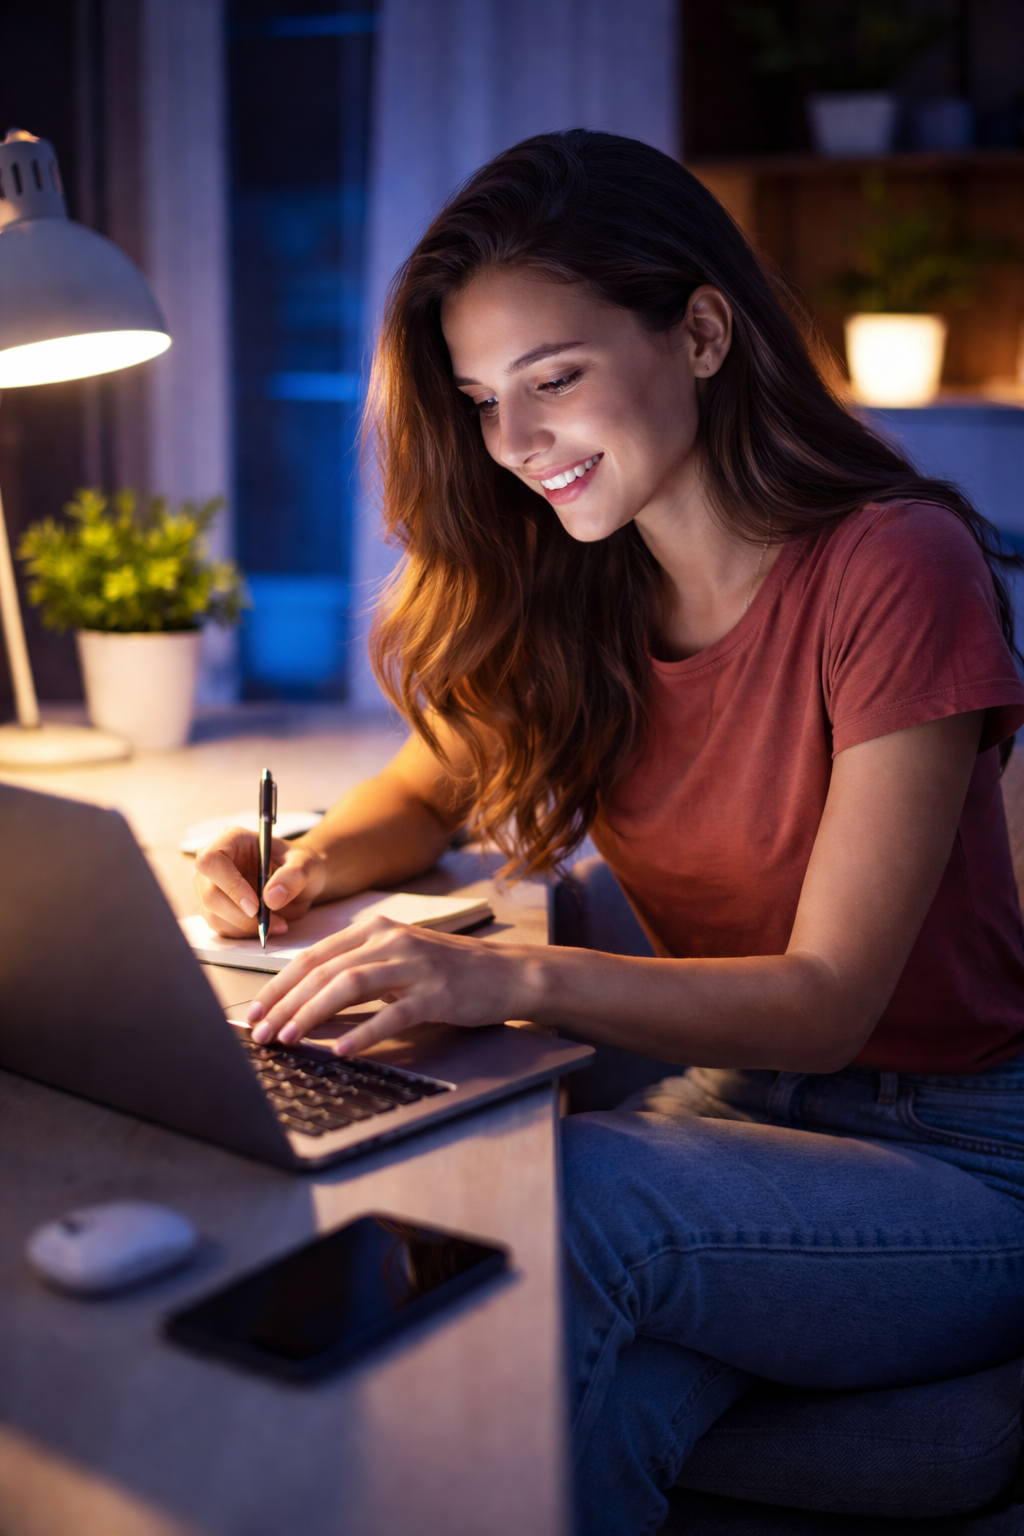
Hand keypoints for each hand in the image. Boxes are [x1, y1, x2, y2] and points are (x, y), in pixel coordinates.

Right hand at [194, 827, 326, 937]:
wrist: (298, 880)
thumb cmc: (298, 864)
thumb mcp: (306, 863)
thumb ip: (294, 875)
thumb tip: (271, 898)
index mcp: (230, 840)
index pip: (212, 861)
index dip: (230, 885)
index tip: (255, 905)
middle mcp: (214, 863)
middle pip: (209, 893)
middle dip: (239, 914)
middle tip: (268, 921)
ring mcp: (210, 887)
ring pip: (213, 915)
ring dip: (245, 927)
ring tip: (277, 923)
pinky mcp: (215, 909)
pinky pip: (222, 928)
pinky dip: (245, 933)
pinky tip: (267, 926)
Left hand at [246, 916, 530, 1053]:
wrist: (507, 973)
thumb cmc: (449, 972)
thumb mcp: (397, 960)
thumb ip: (356, 972)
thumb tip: (304, 1005)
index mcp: (375, 929)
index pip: (313, 956)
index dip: (279, 985)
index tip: (255, 1012)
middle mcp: (390, 940)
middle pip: (324, 970)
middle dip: (286, 1004)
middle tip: (262, 1033)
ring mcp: (414, 964)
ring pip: (349, 985)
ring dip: (312, 1014)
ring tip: (290, 1039)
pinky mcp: (436, 992)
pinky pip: (392, 1014)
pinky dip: (363, 1033)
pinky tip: (342, 1051)